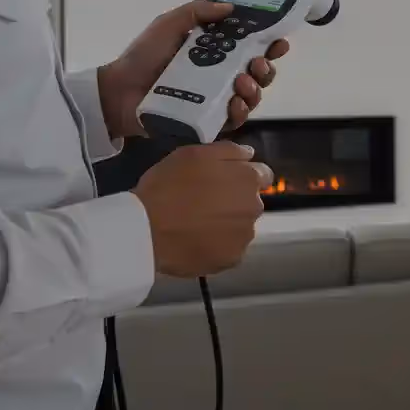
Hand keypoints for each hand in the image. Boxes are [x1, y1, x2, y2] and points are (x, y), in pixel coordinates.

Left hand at [96, 0, 291, 139]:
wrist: (119, 92)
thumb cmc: (143, 56)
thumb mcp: (169, 24)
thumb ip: (197, 11)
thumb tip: (231, 8)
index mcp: (214, 52)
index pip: (249, 48)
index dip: (268, 45)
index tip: (278, 42)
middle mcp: (219, 76)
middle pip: (257, 74)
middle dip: (266, 68)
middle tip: (258, 64)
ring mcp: (214, 100)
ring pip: (250, 97)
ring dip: (255, 90)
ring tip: (242, 84)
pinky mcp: (207, 122)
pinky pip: (233, 120)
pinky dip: (239, 112)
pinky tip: (234, 104)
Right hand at [133, 142, 274, 276]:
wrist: (146, 230)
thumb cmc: (168, 186)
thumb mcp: (193, 153)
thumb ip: (228, 150)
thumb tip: (250, 154)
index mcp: (248, 179)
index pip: (262, 175)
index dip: (243, 176)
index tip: (223, 181)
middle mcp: (254, 208)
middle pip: (250, 202)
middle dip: (234, 200)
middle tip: (203, 203)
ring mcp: (244, 236)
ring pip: (241, 226)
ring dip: (227, 224)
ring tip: (196, 225)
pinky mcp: (231, 259)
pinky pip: (229, 249)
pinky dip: (218, 245)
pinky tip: (196, 242)